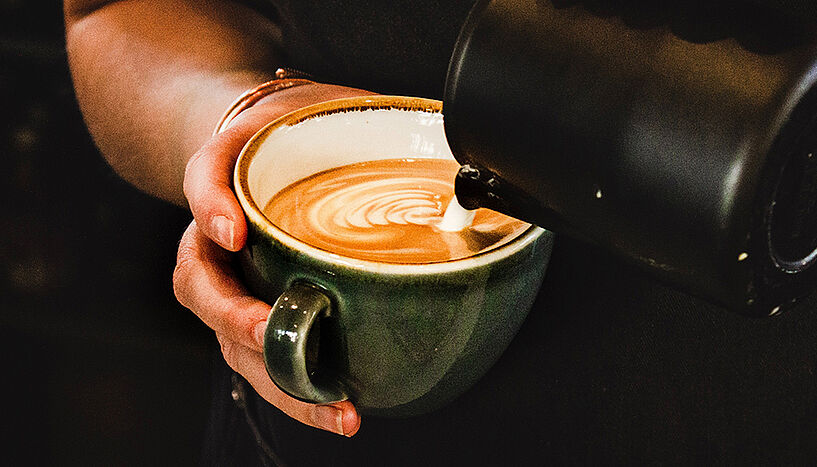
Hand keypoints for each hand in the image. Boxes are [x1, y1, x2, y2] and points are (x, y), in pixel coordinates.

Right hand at [173, 82, 375, 435]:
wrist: (267, 148)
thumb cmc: (293, 130)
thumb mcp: (319, 102)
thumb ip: (363, 115)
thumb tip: (456, 145)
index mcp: (224, 175)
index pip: (203, 181)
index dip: (210, 207)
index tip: (232, 231)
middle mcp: (216, 238)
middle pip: (201, 288)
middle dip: (239, 320)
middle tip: (275, 333)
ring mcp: (234, 285)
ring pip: (231, 340)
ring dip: (277, 379)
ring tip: (334, 407)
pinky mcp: (260, 316)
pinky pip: (265, 357)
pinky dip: (299, 390)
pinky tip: (343, 408)